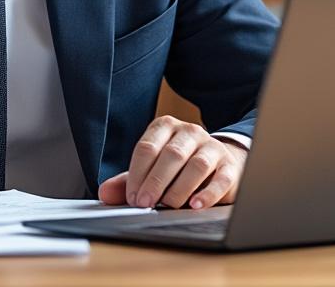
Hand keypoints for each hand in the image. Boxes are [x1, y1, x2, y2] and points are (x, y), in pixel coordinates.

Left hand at [97, 116, 246, 209]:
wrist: (217, 162)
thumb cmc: (178, 167)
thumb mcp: (150, 170)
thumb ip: (127, 182)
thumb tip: (104, 194)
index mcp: (165, 127)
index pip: (147, 147)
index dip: (138, 174)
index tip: (132, 198)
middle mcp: (189, 132)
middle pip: (171, 155)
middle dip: (156, 181)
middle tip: (146, 203)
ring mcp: (212, 147)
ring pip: (197, 165)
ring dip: (180, 188)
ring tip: (169, 206)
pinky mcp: (230, 166)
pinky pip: (221, 179)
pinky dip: (208, 194)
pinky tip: (195, 205)